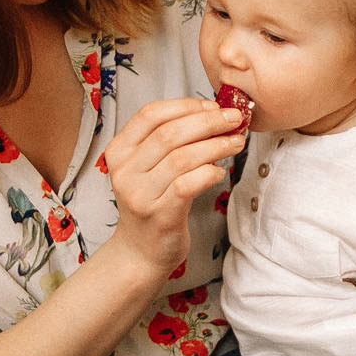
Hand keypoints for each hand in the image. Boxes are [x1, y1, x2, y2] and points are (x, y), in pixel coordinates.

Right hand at [105, 96, 248, 280]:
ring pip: (182, 157)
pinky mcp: (159, 214)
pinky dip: (209, 173)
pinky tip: (219, 171)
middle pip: (169, 133)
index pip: (150, 114)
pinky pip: (188, 184)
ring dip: (215, 145)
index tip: (213, 106)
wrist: (141, 250)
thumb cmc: (153, 202)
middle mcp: (124, 171)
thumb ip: (168, 141)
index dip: (185, 105)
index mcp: (119, 151)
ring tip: (236, 142)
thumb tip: (213, 113)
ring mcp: (140, 194)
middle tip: (234, 118)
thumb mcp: (148, 167)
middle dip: (208, 122)